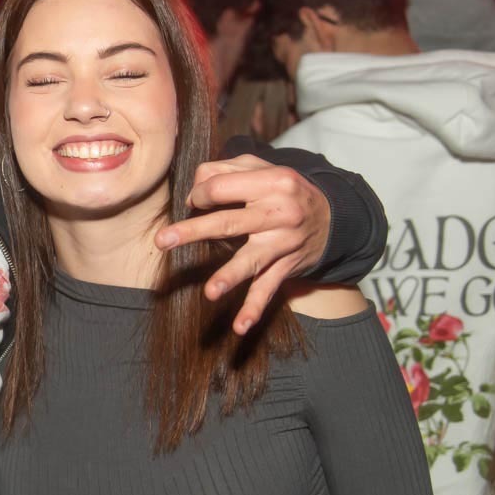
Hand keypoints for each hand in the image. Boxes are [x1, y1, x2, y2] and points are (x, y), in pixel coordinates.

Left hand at [154, 154, 330, 334]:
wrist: (333, 217)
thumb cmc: (283, 190)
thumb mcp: (262, 168)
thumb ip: (225, 170)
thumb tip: (193, 190)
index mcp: (271, 182)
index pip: (220, 187)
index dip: (199, 194)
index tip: (195, 202)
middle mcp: (279, 213)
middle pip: (228, 222)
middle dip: (193, 231)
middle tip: (162, 241)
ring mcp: (283, 243)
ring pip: (251, 260)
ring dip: (230, 276)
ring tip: (210, 292)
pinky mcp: (286, 266)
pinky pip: (268, 289)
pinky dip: (254, 309)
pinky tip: (240, 326)